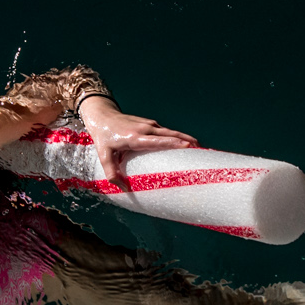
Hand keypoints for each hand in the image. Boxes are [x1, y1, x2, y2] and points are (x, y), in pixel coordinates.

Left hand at [78, 100, 197, 183]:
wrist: (103, 116)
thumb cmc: (103, 137)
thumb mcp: (103, 156)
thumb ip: (112, 173)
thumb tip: (124, 188)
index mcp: (135, 138)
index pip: (157, 140)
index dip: (173, 143)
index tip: (187, 146)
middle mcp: (145, 129)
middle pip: (169, 134)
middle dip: (185, 140)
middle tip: (200, 148)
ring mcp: (148, 125)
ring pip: (170, 131)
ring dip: (184, 137)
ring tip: (199, 146)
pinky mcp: (150, 124)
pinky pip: (166, 131)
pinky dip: (177, 136)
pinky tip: (185, 142)